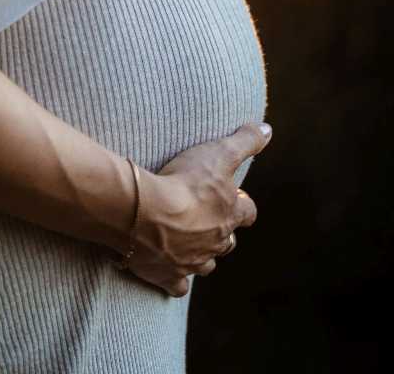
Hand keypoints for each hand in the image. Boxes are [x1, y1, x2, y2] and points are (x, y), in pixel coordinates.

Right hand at [124, 123, 271, 296]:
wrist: (146, 213)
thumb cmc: (185, 182)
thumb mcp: (218, 153)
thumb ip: (245, 141)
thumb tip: (268, 130)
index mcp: (229, 215)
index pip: (248, 213)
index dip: (243, 205)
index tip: (234, 197)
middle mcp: (216, 243)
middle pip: (228, 242)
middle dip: (221, 231)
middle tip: (206, 217)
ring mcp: (193, 262)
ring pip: (206, 264)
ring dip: (201, 254)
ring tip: (188, 242)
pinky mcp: (169, 276)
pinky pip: (178, 285)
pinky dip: (176, 279)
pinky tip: (170, 271)